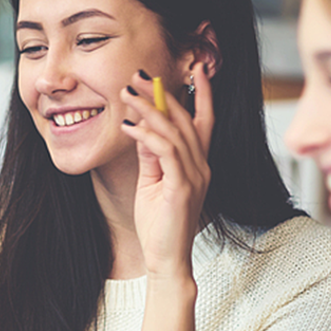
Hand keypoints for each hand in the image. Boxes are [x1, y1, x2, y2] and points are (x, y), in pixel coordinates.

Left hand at [122, 63, 213, 280]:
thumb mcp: (152, 183)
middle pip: (186, 120)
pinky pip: (167, 152)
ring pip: (175, 132)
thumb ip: (151, 158)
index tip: (193, 71)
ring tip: (127, 95)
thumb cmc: (159, 226)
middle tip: (139, 76)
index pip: (203, 122)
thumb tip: (142, 130)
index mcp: (198, 165)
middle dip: (163, 95)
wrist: (166, 259)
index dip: (201, 95)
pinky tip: (129, 128)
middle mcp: (201, 167)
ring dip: (149, 110)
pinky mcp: (183, 188)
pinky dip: (148, 136)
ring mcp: (194, 176)